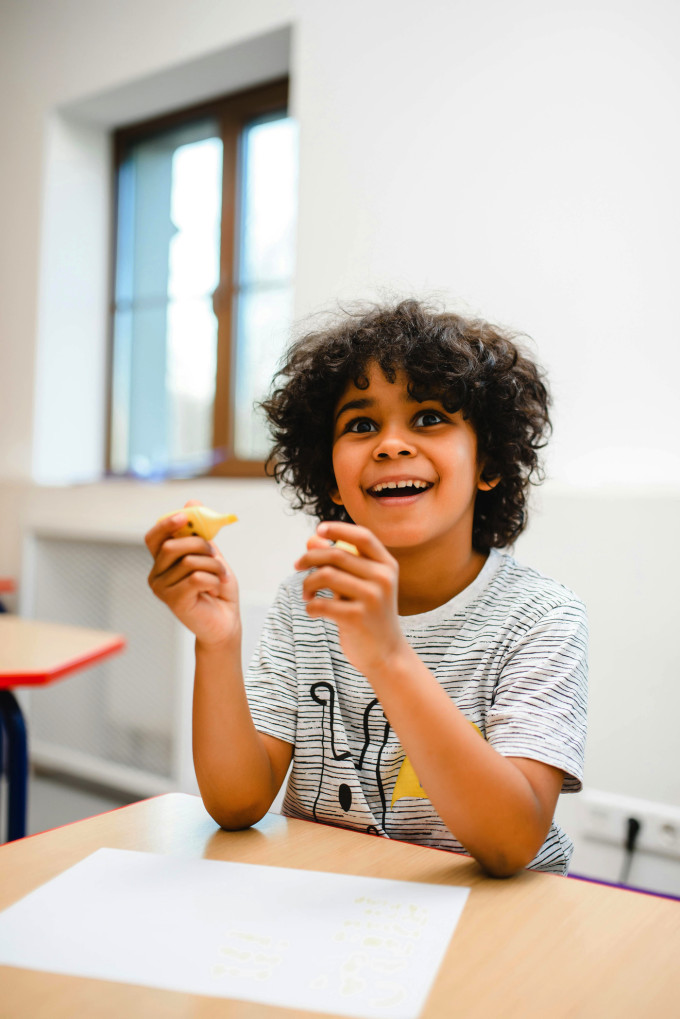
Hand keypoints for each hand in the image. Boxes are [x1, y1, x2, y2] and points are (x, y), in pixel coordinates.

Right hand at [145, 500, 240, 648]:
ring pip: (189, 561)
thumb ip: (200, 533)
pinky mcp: (174, 601)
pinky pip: (197, 578)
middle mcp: (156, 575)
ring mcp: (162, 590)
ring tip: (220, 577)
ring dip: (214, 566)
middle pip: (172, 546)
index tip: (185, 517)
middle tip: (216, 555)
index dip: (167, 524)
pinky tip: (215, 590)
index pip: (154, 537)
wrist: (226, 622)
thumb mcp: (212, 555)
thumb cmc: (217, 588)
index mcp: (162, 562)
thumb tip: (192, 502)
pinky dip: (214, 580)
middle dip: (200, 544)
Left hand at [294, 521, 407, 679]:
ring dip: (307, 584)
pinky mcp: (358, 618)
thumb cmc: (369, 615)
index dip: (339, 529)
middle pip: (337, 554)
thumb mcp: (359, 585)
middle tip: (296, 566)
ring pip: (326, 576)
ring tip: (306, 595)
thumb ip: (339, 563)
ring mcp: (373, 598)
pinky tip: (313, 610)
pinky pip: (322, 603)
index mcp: (387, 565)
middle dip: (309, 558)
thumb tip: (311, 540)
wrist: (386, 654)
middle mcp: (383, 578)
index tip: (318, 531)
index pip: (363, 536)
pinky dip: (311, 606)